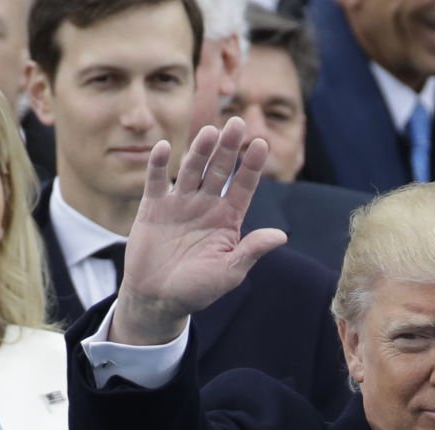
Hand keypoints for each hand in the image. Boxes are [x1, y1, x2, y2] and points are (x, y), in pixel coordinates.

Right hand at [113, 116, 286, 345]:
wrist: (157, 300)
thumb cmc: (196, 290)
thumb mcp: (228, 274)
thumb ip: (251, 251)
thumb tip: (281, 236)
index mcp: (227, 219)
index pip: (244, 186)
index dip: (252, 166)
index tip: (261, 144)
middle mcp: (205, 205)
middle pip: (219, 170)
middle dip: (229, 148)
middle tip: (237, 123)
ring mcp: (179, 204)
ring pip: (192, 170)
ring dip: (200, 151)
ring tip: (209, 132)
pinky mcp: (153, 208)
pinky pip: (156, 181)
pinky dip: (158, 164)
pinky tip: (162, 147)